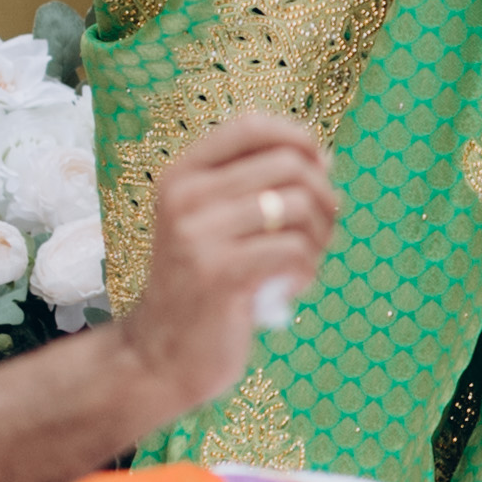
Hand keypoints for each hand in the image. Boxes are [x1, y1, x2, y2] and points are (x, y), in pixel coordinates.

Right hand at [112, 110, 333, 423]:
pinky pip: (294, 250)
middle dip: (323, 197)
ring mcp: (198, 236)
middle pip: (289, 165)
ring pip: (298, 205)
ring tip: (304, 262)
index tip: (318, 168)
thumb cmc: (202, 285)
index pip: (250, 125)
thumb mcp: (214, 225)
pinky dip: (308, 270)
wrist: (158, 356)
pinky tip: (291, 286)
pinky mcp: (219, 275)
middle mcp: (184, 198)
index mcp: (182, 177)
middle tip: (319, 232)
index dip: (298, 138)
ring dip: (320, 237)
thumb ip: (255, 188)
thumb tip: (324, 159)